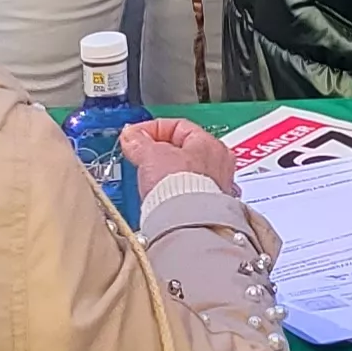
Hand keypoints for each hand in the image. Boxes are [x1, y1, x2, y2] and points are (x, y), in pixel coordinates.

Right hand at [117, 116, 239, 198]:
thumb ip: (139, 142)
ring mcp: (218, 187)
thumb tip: (131, 136)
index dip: (152, 129)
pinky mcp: (210, 208)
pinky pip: (190, 193)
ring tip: (150, 180)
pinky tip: (163, 198)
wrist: (186, 224)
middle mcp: (220, 163)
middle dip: (160, 153)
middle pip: (184, 150)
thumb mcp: (150, 156)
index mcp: (209, 143)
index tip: (135, 136)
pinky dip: (176, 193)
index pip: (178, 126)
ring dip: (168, 174)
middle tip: (141, 157)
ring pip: (188, 173)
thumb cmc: (179, 188)